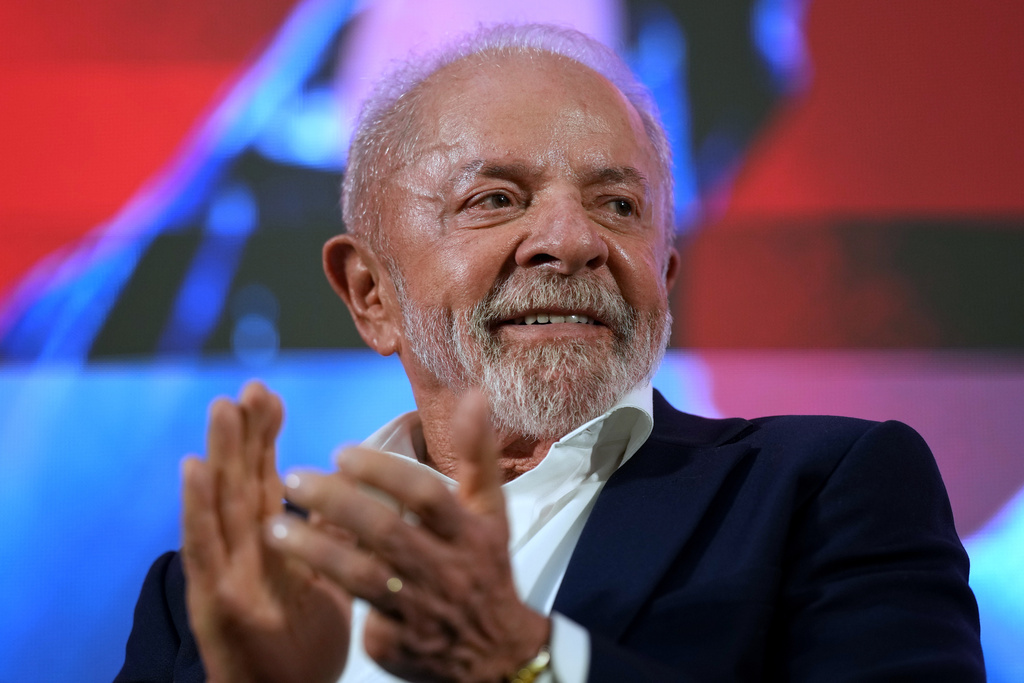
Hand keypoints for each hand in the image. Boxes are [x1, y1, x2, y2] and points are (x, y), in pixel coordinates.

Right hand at [182, 381, 350, 682]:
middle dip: (243, 433)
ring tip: (222, 407)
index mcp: (270, 542)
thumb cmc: (305, 642)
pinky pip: (205, 546)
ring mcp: (224, 571)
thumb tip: (344, 490)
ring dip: (220, 452)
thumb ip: (327, 533)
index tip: (269, 395)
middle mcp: (242, 549)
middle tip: (248, 386)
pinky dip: (196, 506)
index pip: (264, 478)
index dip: (264, 437)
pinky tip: (193, 468)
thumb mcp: (325, 578)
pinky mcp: (214, 599)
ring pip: (221, 503)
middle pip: (241, 480)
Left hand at [268, 390, 549, 682]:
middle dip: (336, 504)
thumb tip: (473, 394)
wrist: (498, 654)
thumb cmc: (486, 568)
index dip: (383, 472)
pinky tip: (291, 577)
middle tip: (291, 478)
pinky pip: (360, 619)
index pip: (426, 496)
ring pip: (362, 578)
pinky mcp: (398, 647)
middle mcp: (446, 570)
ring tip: (272, 526)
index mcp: (469, 534)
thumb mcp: (491, 513)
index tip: (340, 452)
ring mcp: (421, 611)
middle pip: (387, 533)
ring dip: (315, 551)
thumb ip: (477, 455)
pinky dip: (330, 598)